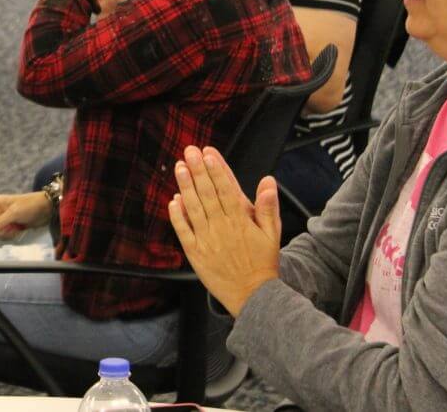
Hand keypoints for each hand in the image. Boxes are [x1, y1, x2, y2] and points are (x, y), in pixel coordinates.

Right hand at [0, 192, 51, 241]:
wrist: (47, 209)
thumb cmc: (31, 205)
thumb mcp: (14, 213)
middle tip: (9, 227)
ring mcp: (4, 219)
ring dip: (5, 233)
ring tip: (15, 228)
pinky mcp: (11, 225)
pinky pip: (5, 234)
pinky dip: (10, 234)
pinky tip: (18, 229)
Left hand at [168, 146, 280, 317]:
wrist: (253, 296)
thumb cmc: (263, 263)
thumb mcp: (273, 234)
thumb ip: (269, 207)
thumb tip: (268, 180)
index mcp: (241, 221)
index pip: (226, 189)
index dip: (216, 170)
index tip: (208, 153)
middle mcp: (222, 227)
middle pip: (207, 194)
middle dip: (198, 170)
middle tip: (189, 151)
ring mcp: (207, 240)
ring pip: (194, 208)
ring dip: (186, 186)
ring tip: (180, 167)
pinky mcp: (195, 253)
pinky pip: (183, 231)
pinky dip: (177, 216)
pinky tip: (173, 200)